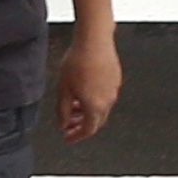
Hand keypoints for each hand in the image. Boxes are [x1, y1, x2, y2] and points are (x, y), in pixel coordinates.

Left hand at [56, 29, 122, 144]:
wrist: (94, 40)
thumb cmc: (78, 61)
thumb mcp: (63, 88)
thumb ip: (62, 110)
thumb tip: (62, 123)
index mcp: (94, 106)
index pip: (87, 130)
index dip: (76, 136)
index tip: (67, 137)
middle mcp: (108, 101)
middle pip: (95, 121)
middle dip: (81, 124)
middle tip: (68, 122)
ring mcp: (114, 90)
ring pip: (101, 108)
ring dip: (87, 111)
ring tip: (73, 104)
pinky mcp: (116, 79)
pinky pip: (105, 96)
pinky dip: (94, 99)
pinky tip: (83, 90)